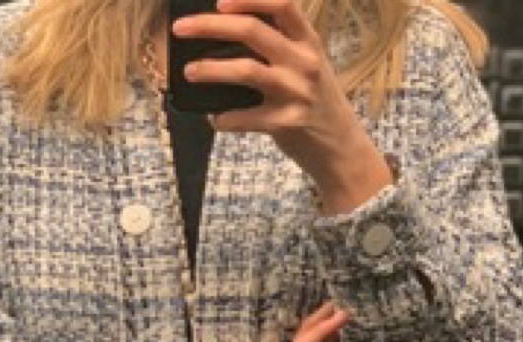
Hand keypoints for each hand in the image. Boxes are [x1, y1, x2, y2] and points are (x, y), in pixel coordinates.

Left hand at [173, 0, 366, 178]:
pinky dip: (224, 118)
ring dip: (211, 69)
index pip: (281, 4)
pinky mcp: (286, 123)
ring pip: (245, 70)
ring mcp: (295, 93)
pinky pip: (245, 117)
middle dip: (210, 25)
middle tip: (181, 29)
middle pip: (252, 31)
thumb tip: (227, 35)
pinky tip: (214, 119)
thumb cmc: (316, 102)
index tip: (219, 0)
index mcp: (308, 41)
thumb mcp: (307, 65)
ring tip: (189, 72)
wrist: (341, 147)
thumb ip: (279, 47)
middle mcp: (304, 62)